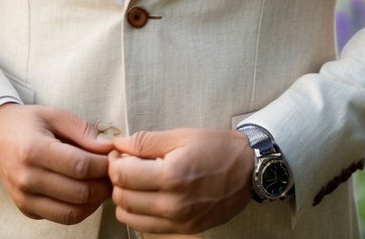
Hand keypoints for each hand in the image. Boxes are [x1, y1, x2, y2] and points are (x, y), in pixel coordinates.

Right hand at [0, 103, 113, 224]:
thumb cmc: (27, 122)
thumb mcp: (55, 115)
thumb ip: (84, 132)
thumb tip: (110, 148)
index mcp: (34, 149)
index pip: (80, 166)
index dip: (103, 165)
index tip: (115, 157)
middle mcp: (27, 178)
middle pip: (79, 192)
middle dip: (104, 185)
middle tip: (115, 173)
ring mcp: (24, 198)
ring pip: (71, 212)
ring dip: (95, 202)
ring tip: (103, 185)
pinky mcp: (25, 209)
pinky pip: (60, 218)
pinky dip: (79, 209)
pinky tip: (86, 194)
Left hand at [109, 127, 252, 234]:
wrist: (249, 171)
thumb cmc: (218, 147)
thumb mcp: (182, 135)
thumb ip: (146, 141)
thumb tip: (119, 145)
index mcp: (171, 175)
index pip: (122, 175)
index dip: (115, 161)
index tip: (120, 152)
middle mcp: (172, 203)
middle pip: (122, 198)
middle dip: (117, 179)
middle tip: (126, 164)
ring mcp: (178, 220)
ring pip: (129, 216)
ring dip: (125, 198)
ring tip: (136, 180)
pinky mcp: (183, 228)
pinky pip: (146, 227)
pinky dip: (137, 213)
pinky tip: (146, 195)